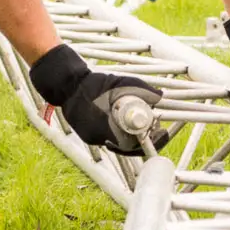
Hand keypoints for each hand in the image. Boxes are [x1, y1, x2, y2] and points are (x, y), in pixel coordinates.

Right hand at [29, 44, 161, 152]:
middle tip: (156, 129)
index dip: (150, 141)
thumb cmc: (94, 84)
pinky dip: (118, 132)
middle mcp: (97, 137)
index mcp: (105, 126)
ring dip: (131, 135)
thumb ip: (141, 90)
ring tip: (142, 124)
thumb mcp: (120, 83)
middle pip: (127, 145)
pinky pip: (108, 138)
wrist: (68, 86)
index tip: (162, 134)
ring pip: (118, 142)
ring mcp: (92, 138)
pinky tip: (124, 122)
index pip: (132, 144)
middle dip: (143, 138)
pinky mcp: (88, 136)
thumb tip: (161, 96)